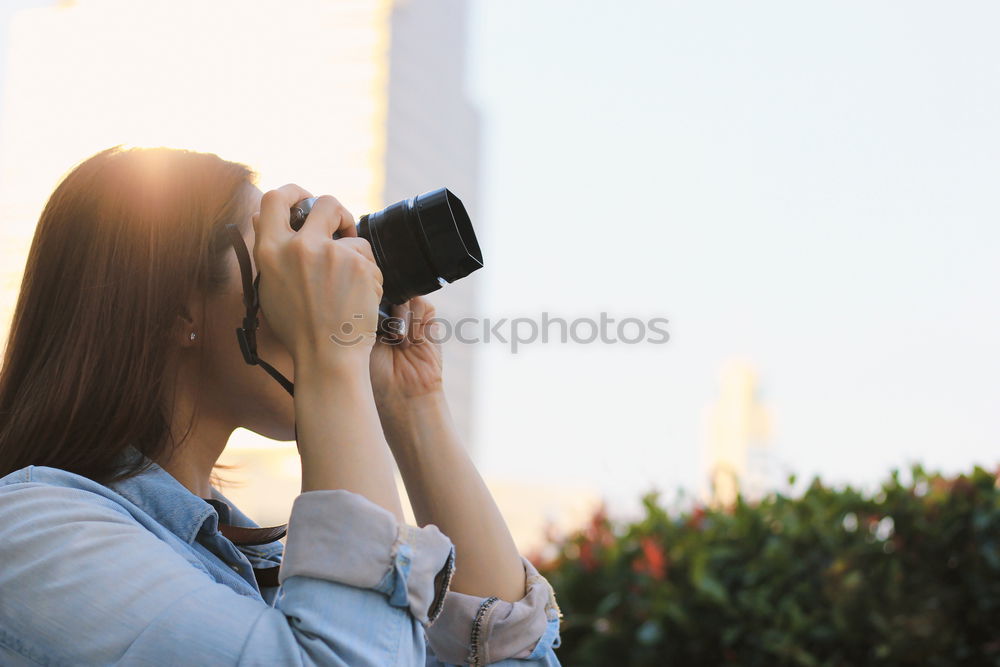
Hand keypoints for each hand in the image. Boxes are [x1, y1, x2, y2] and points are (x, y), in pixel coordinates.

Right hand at [252, 184, 382, 371]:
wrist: (328, 356)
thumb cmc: (299, 330)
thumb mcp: (270, 288)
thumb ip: (270, 251)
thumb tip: (263, 217)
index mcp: (270, 251)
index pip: (274, 199)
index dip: (293, 192)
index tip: (305, 198)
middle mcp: (300, 246)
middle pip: (326, 202)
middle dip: (339, 213)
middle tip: (343, 229)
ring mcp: (332, 253)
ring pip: (354, 237)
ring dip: (355, 256)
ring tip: (348, 287)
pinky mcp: (359, 263)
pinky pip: (368, 258)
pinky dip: (368, 276)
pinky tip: (358, 298)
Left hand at [370, 296, 442, 408]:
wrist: (401, 393)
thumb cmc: (374, 373)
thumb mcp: (359, 338)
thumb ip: (363, 311)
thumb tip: (368, 287)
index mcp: (366, 314)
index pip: (366, 289)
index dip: (365, 293)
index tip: (363, 309)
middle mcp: (387, 312)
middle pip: (386, 287)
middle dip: (382, 303)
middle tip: (380, 328)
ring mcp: (408, 315)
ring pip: (404, 294)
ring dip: (398, 317)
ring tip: (395, 341)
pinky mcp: (428, 320)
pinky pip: (422, 303)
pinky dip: (414, 320)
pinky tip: (409, 341)